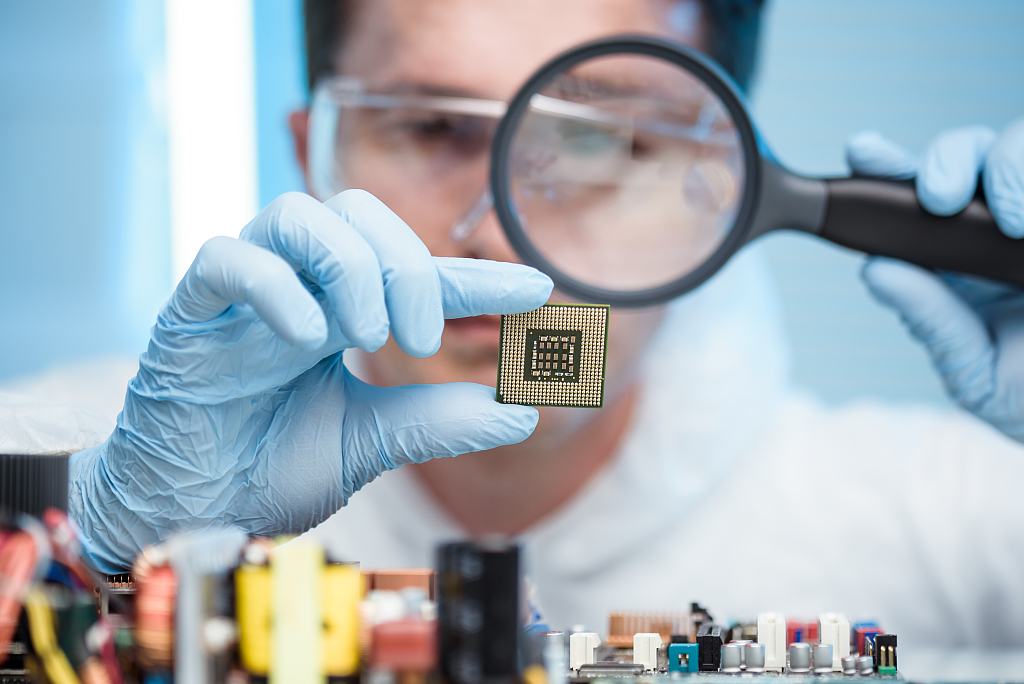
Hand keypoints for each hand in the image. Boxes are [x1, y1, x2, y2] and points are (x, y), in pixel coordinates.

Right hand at [69, 190, 552, 571]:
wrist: (188, 512)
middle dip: (406, 263)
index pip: (416, 274)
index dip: (477, 278)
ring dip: (349, 265)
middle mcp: (296, 288)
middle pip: (356, 210)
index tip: (540, 292)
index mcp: (339, 311)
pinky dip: (274, 284)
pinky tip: (307, 337)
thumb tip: (523, 413)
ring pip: (297, 213)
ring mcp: (243, 295)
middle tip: (421, 338)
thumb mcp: (368, 444)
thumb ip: (436, 422)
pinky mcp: (189, 312)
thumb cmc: (267, 468)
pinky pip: (226, 258)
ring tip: (367, 335)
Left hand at [848, 120, 1023, 440]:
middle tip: (939, 200)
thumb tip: (876, 271)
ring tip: (1012, 218)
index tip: (862, 152)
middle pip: (966, 156)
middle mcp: (999, 225)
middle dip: (946, 161)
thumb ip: (932, 322)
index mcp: (959, 259)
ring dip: (1007, 166)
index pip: (915, 200)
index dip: (886, 168)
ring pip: (1018, 145)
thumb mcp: (978, 374)